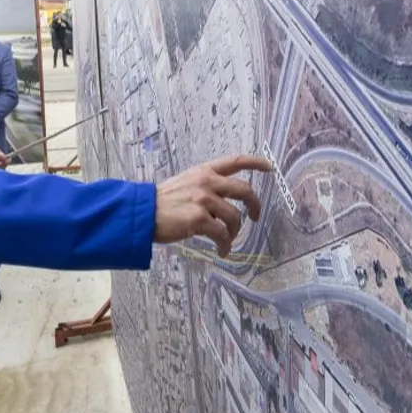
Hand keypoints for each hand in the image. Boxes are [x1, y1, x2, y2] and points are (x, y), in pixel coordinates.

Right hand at [154, 154, 271, 255]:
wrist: (142, 213)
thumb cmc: (161, 202)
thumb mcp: (185, 183)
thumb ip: (205, 186)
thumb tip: (224, 202)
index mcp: (204, 171)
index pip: (235, 161)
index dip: (256, 163)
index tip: (269, 168)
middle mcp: (206, 182)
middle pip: (244, 190)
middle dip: (255, 205)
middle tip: (256, 217)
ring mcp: (203, 200)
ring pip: (235, 217)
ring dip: (235, 232)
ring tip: (227, 240)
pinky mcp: (199, 219)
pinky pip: (222, 235)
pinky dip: (225, 245)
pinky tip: (222, 251)